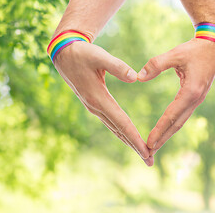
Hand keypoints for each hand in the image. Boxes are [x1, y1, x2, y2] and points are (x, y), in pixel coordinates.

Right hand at [54, 41, 152, 165]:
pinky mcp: (95, 104)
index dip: (134, 138)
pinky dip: (122, 132)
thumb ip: (117, 66)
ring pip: (115, 129)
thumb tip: (135, 78)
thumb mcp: (99, 56)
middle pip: (120, 131)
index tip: (146, 151)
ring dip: (129, 142)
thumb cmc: (83, 54)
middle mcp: (96, 107)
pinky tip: (129, 137)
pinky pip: (111, 123)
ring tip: (143, 154)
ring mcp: (94, 107)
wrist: (64, 55)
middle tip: (150, 161)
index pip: (122, 123)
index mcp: (98, 98)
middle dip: (135, 146)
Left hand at [137, 38, 214, 155]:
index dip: (160, 130)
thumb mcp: (175, 53)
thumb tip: (138, 77)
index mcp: (191, 91)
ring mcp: (197, 99)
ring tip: (155, 145)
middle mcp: (196, 99)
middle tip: (149, 152)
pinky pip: (183, 114)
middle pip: (177, 124)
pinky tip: (165, 130)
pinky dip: (173, 124)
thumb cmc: (194, 49)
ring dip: (168, 134)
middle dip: (163, 138)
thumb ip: (156, 64)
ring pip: (180, 121)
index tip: (149, 142)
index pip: (172, 115)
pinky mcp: (196, 96)